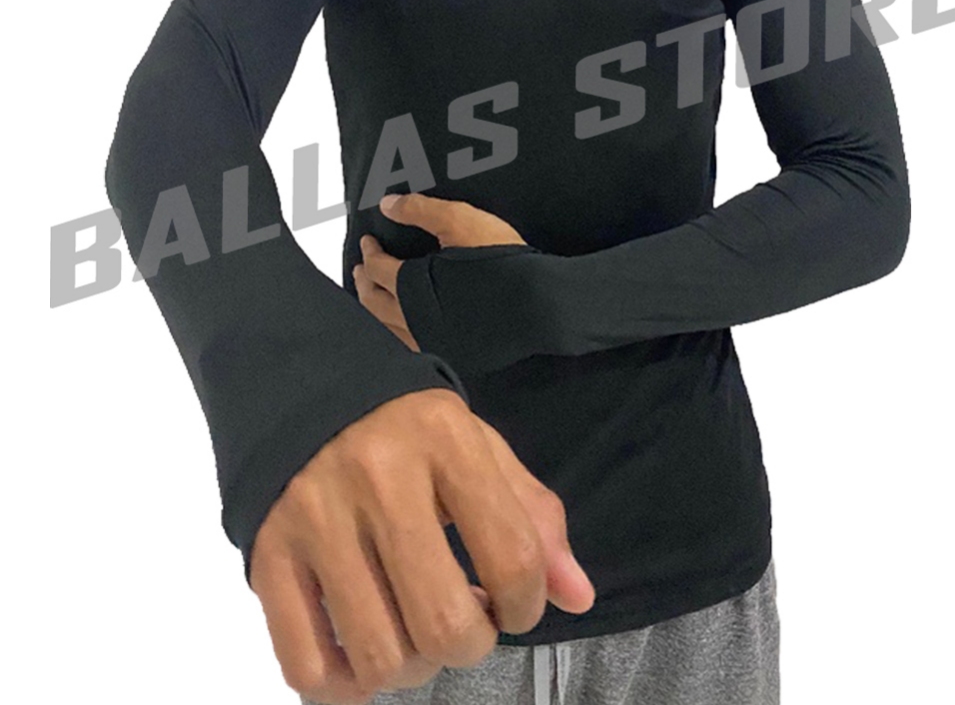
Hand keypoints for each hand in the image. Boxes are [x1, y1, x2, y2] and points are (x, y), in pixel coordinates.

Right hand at [250, 387, 595, 703]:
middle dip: (470, 644)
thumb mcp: (480, 451)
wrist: (307, 391)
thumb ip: (534, 517)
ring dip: (412, 668)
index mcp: (444, 441)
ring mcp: (314, 518)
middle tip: (462, 620)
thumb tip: (577, 596)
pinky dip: (342, 687)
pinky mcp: (267, 555)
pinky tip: (362, 654)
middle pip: (444, 622)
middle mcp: (377, 477)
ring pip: (378, 656)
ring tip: (412, 631)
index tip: (512, 602)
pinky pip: (305, 666)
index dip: (527, 604)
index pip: (513, 555)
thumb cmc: (410, 431)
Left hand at [353, 193, 526, 351]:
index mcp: (412, 285)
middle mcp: (414, 318)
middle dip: (364, 284)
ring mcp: (431, 341)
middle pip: (374, 303)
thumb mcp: (461, 221)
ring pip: (388, 330)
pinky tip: (404, 329)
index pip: (377, 268)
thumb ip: (421, 211)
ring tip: (374, 299)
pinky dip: (397, 335)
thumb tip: (389, 205)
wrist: (539, 303)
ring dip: (375, 312)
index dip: (369, 253)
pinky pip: (411, 348)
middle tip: (361, 271)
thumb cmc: (502, 261)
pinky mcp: (451, 354)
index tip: (368, 242)